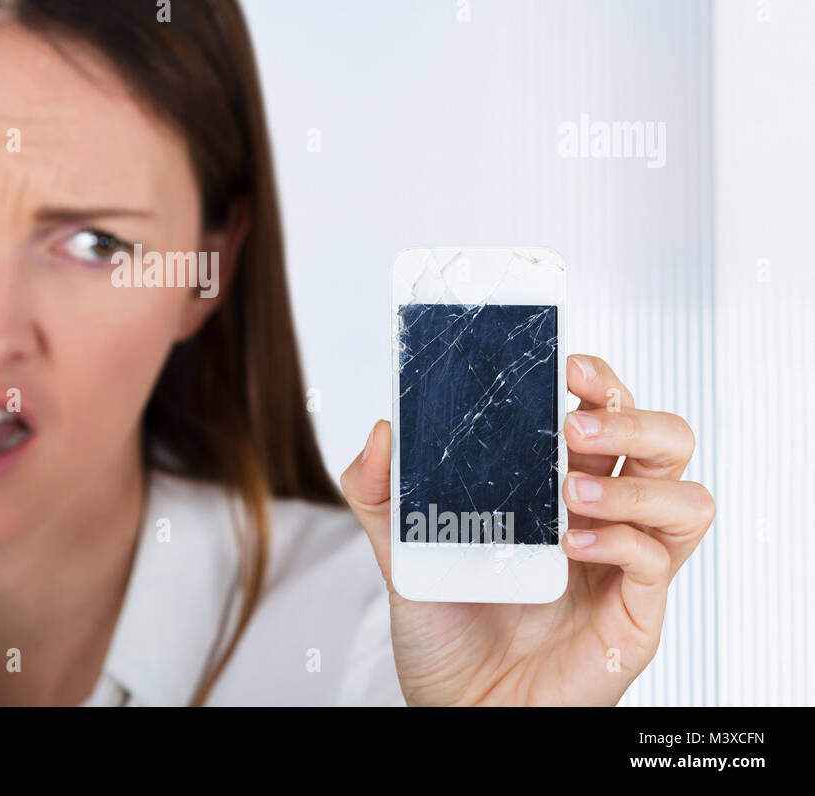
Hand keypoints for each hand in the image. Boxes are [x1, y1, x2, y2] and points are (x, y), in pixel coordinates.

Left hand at [341, 353, 712, 704]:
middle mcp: (601, 516)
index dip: (600, 382)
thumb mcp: (400, 548)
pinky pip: (658, 562)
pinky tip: (572, 544)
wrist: (453, 704)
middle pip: (663, 441)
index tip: (567, 362)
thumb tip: (382, 431)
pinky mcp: (635, 615)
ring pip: (686, 497)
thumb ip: (381, 490)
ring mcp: (625, 565)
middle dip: (631, 416)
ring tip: (569, 492)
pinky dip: (620, 542)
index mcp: (556, 486)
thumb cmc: (444, 625)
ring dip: (636, 480)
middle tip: (574, 422)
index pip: (604, 416)